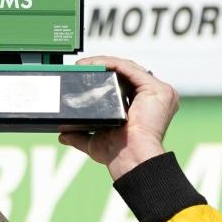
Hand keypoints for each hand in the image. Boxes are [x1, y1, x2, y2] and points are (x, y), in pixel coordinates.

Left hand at [59, 55, 179, 181]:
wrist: (130, 159)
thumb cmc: (119, 154)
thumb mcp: (95, 141)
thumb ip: (80, 136)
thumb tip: (63, 135)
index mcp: (145, 107)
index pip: (124, 83)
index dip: (105, 77)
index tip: (84, 75)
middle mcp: (154, 98)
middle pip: (126, 73)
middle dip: (102, 67)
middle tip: (80, 67)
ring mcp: (158, 92)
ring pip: (127, 68)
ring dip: (103, 63)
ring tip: (83, 65)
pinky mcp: (156, 88)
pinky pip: (129, 68)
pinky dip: (110, 63)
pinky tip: (94, 64)